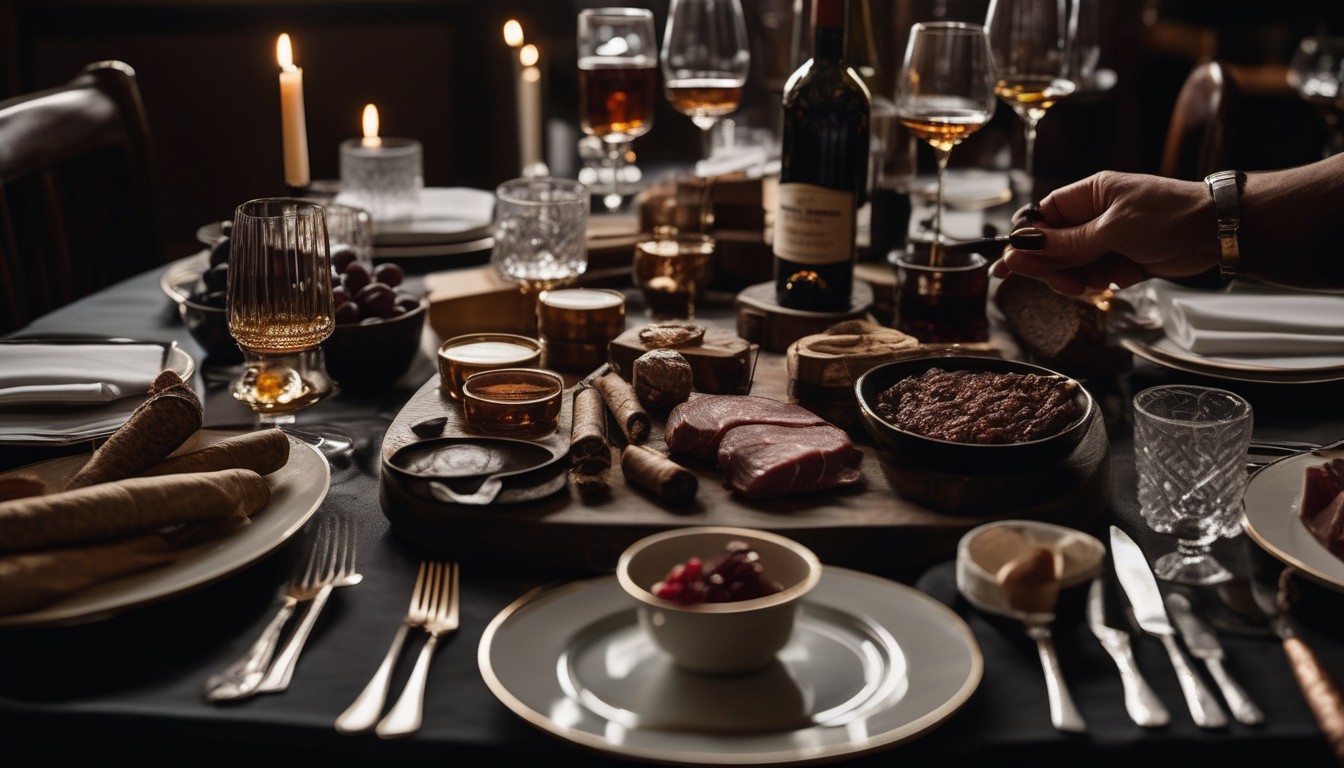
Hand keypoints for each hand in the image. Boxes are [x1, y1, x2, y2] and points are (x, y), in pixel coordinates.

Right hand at [991, 171, 1218, 294]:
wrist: (1218, 232)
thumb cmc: (1169, 215)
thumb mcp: (1111, 229)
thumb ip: (1065, 244)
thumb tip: (1019, 247)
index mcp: (1087, 195)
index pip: (1041, 217)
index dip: (1025, 242)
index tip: (1009, 266)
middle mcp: (1092, 217)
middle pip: (1052, 246)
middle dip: (1053, 267)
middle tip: (1065, 284)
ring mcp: (1107, 239)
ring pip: (1071, 266)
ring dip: (1080, 279)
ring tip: (1101, 281)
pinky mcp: (1121, 260)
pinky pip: (1095, 277)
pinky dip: (1103, 283)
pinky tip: (1122, 279)